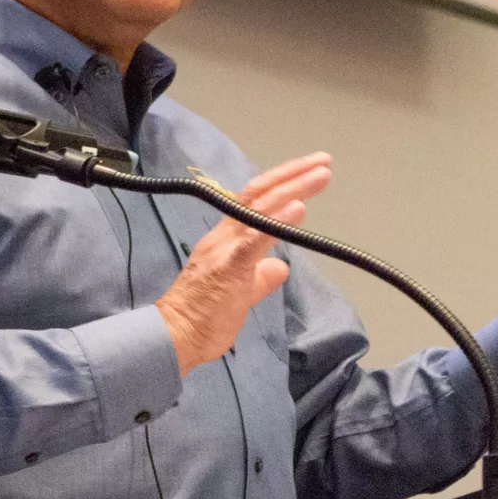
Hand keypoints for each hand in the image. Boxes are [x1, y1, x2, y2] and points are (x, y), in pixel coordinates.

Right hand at [156, 152, 333, 374]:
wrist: (174, 337)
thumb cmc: (204, 318)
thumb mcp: (241, 293)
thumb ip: (260, 277)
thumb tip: (280, 268)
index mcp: (227, 239)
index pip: (256, 201)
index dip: (283, 183)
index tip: (311, 171)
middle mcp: (225, 235)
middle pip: (261, 193)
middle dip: (293, 174)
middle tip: (323, 160)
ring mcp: (226, 248)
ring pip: (260, 208)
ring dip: (293, 188)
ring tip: (321, 173)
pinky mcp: (229, 266)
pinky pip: (255, 239)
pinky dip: (278, 220)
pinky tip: (299, 206)